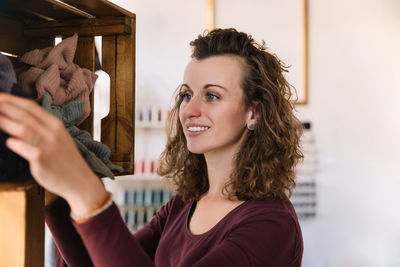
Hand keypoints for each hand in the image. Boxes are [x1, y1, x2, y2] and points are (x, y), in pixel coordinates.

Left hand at [0, 93, 106, 215]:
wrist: (78, 180)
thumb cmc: (65, 160)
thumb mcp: (59, 137)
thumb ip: (42, 127)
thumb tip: (20, 118)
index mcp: (56, 124)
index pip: (31, 107)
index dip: (13, 100)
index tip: (0, 97)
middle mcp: (52, 132)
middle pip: (24, 115)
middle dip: (5, 108)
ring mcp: (47, 146)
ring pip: (23, 129)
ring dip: (5, 122)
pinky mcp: (42, 160)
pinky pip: (25, 148)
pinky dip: (15, 143)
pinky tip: (9, 142)